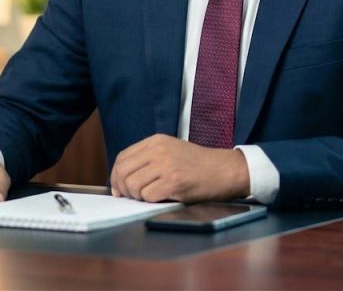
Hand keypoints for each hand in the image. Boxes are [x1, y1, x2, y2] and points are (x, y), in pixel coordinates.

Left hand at [110, 134, 249, 202]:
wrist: (226, 170)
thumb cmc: (200, 165)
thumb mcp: (172, 151)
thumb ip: (149, 159)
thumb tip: (124, 179)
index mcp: (156, 141)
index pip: (122, 157)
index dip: (116, 175)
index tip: (119, 188)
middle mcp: (159, 150)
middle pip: (123, 171)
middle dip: (122, 189)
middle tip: (131, 197)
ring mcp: (166, 165)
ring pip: (132, 185)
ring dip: (137, 196)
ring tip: (150, 196)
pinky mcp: (174, 182)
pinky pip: (148, 195)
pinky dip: (150, 201)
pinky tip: (162, 198)